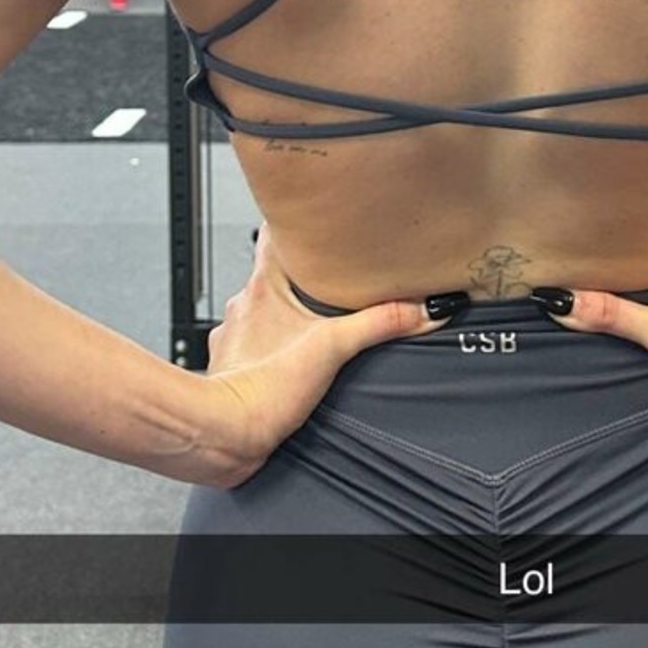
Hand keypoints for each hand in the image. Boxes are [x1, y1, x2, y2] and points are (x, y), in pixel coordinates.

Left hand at [198, 225, 452, 486]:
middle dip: (300, 272)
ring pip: (262, 308)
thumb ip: (381, 324)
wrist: (224, 433)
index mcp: (263, 285)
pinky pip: (254, 342)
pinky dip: (272, 344)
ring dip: (285, 311)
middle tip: (329, 271)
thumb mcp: (333, 347)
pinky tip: (290, 357)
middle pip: (272, 271)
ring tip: (314, 320)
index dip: (292, 219)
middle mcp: (243, 303)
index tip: (312, 214)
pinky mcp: (232, 364)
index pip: (272, 231)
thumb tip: (423, 310)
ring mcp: (235, 333)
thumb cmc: (262, 389)